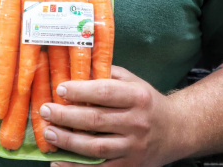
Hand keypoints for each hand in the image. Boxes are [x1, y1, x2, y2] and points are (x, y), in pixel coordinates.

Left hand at [37, 66, 181, 166]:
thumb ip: (106, 74)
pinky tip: (58, 162)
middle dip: (65, 116)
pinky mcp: (131, 165)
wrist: (177, 130)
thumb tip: (75, 67)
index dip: (79, 90)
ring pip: (96, 146)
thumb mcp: (132, 81)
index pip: (104, 92)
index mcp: (137, 97)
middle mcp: (137, 122)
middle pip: (95, 120)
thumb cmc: (146, 102)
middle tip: (45, 111)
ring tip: (48, 133)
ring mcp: (134, 146)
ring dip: (68, 141)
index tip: (59, 89)